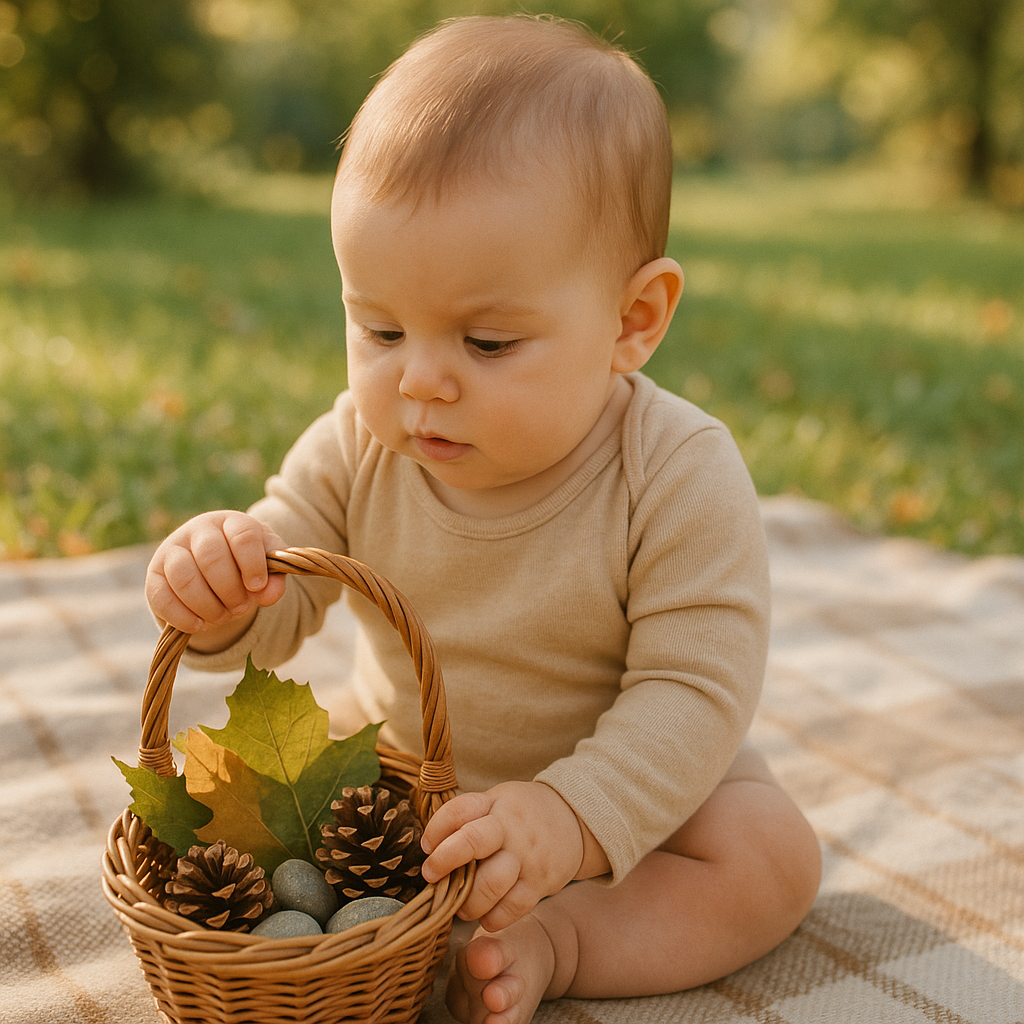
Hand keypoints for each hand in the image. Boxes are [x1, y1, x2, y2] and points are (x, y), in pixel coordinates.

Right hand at [145, 511, 286, 647]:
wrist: (214, 571)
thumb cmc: (245, 565)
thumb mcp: (267, 567)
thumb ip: (275, 578)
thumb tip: (269, 594)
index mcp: (232, 522)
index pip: (242, 535)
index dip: (252, 563)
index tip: (258, 587)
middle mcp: (199, 529)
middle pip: (211, 556)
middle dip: (229, 590)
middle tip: (241, 608)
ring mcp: (172, 549)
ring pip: (183, 576)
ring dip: (207, 605)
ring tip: (223, 617)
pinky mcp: (154, 574)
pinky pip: (161, 596)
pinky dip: (182, 616)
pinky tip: (200, 626)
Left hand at [420, 781, 584, 931]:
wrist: (573, 818)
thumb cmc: (521, 813)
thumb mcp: (497, 799)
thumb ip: (468, 817)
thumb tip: (430, 846)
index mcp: (495, 803)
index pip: (459, 810)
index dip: (436, 828)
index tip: (427, 845)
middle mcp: (510, 828)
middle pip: (472, 842)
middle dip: (444, 861)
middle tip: (431, 875)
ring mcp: (526, 856)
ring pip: (490, 884)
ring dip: (467, 902)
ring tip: (461, 906)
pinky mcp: (541, 882)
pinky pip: (512, 908)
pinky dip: (493, 918)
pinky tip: (485, 915)